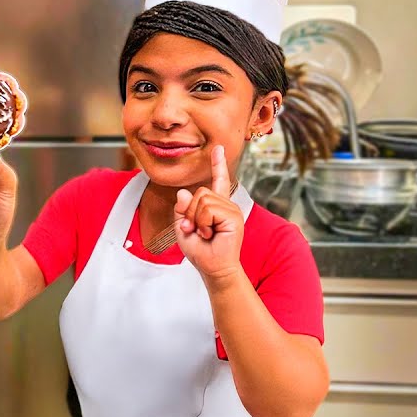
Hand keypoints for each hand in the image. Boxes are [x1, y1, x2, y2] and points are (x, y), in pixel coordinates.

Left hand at [174, 145, 244, 280]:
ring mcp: (231, 209)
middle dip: (190, 213)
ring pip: (202, 200)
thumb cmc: (200, 251)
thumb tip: (183, 192)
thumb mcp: (183, 228)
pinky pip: (208, 209)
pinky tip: (209, 234)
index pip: (217, 181)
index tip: (218, 148)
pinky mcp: (234, 216)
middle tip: (195, 230)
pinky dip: (202, 223)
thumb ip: (182, 209)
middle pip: (199, 193)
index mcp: (216, 205)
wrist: (212, 268)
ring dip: (196, 220)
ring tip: (204, 233)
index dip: (218, 164)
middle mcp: (226, 204)